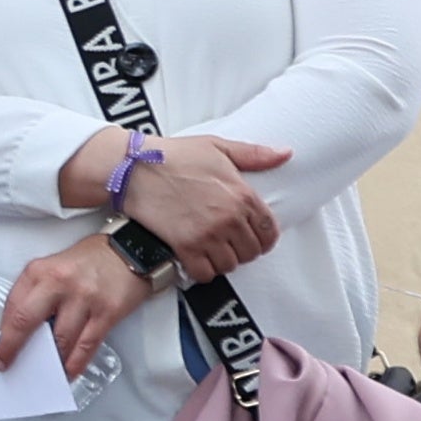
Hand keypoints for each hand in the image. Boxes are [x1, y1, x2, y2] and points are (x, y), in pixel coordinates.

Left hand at [0, 234, 154, 378]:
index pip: (12, 306)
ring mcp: (84, 298)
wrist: (131, 251)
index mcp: (40, 271)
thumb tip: (20, 327)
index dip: (3, 332)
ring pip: (59, 340)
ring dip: (50, 360)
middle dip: (13, 349)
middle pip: (26, 322)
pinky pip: (86, 346)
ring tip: (43, 371)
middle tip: (5, 365)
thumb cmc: (89, 261)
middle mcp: (59, 283)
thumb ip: (35, 292)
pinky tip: (68, 370)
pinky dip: (75, 363)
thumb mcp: (53, 266)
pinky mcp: (107, 312)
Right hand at [116, 133, 291, 282]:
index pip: (269, 231)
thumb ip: (255, 154)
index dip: (265, 238)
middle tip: (230, 243)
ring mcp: (207, 235)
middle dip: (243, 249)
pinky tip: (198, 259)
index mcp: (242, 194)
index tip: (256, 238)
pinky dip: (203, 270)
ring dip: (223, 260)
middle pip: (251, 252)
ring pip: (230, 265)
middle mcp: (228, 218)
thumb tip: (285, 154)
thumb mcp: (218, 147)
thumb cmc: (174, 155)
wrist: (135, 167)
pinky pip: (205, 273)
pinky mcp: (185, 247)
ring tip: (214, 250)